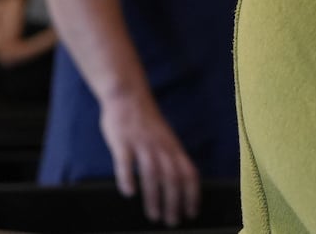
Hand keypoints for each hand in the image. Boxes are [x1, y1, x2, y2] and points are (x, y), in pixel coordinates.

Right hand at [100, 89, 200, 226]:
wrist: (127, 95)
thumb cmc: (145, 120)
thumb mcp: (164, 137)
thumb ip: (170, 156)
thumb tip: (178, 182)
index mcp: (172, 146)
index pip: (189, 172)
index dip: (192, 193)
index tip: (192, 212)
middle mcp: (161, 146)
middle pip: (173, 177)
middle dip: (175, 202)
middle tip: (172, 222)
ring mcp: (142, 143)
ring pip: (152, 173)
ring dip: (155, 197)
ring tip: (154, 216)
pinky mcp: (123, 141)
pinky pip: (126, 161)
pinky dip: (128, 177)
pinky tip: (129, 193)